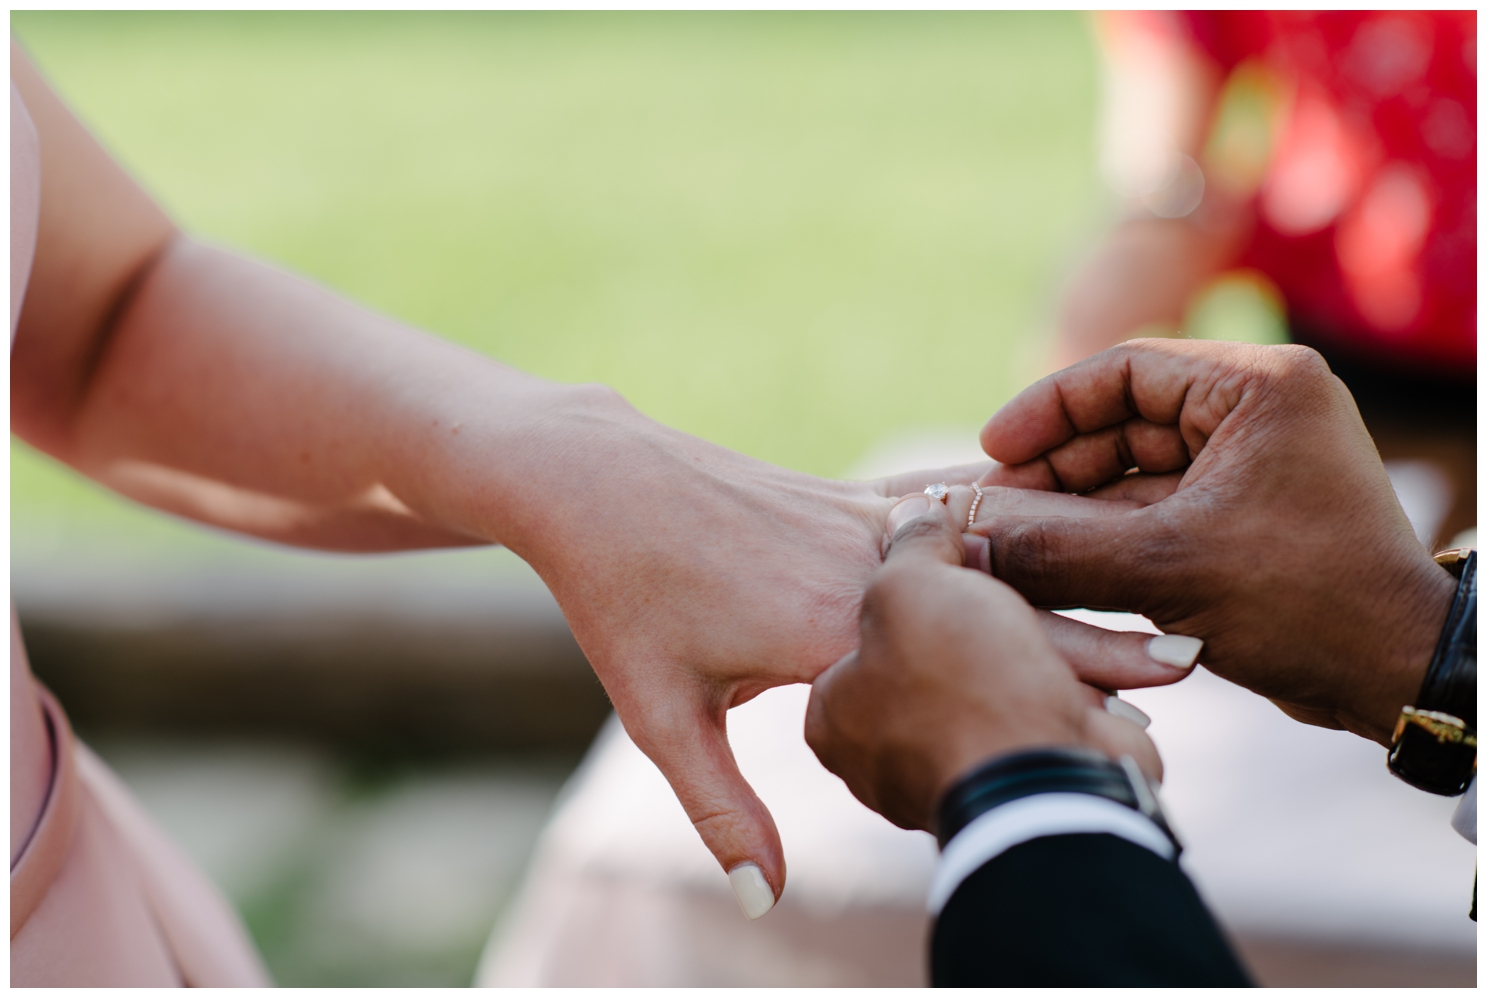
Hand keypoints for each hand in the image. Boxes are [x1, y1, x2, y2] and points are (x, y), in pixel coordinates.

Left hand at [509, 414, 1190, 913]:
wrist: (594, 479)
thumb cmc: (620, 599)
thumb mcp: (659, 711)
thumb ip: (721, 806)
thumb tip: (764, 902)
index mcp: (825, 626)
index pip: (965, 661)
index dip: (1055, 684)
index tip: (1134, 715)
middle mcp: (855, 565)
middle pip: (994, 603)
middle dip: (1088, 632)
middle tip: (1182, 655)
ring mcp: (852, 518)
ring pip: (982, 547)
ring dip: (1061, 572)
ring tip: (1139, 589)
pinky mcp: (840, 493)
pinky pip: (937, 503)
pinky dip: (997, 516)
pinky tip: (1043, 514)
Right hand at [974, 339, 1456, 744]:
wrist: (1394, 675)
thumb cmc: (1304, 604)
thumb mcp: (1167, 569)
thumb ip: (1057, 549)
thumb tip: (964, 541)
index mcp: (1257, 387)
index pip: (1126, 369)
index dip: (1048, 409)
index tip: (993, 449)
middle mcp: (1258, 412)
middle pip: (1124, 420)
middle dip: (1055, 466)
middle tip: (994, 507)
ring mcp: (1251, 464)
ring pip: (1133, 470)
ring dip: (1073, 504)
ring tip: (1012, 540)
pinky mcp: (1242, 514)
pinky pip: (1154, 509)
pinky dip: (1104, 533)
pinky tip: (1053, 561)